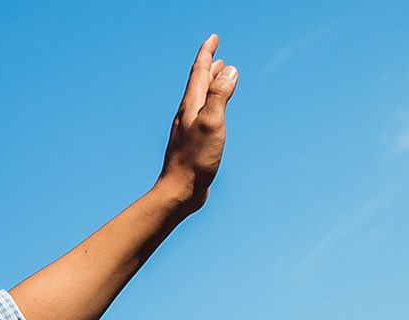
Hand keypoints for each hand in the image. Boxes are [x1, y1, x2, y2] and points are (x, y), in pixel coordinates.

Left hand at [157, 34, 237, 211]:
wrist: (179, 192)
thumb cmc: (194, 159)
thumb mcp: (212, 123)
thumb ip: (220, 95)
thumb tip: (229, 70)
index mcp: (190, 106)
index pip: (199, 72)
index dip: (207, 53)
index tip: (213, 38)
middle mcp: (187, 115)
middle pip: (198, 84)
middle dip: (208, 67)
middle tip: (216, 54)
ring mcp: (189, 129)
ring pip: (200, 99)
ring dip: (209, 85)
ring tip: (218, 76)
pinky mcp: (193, 144)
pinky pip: (203, 115)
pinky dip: (210, 105)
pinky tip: (214, 113)